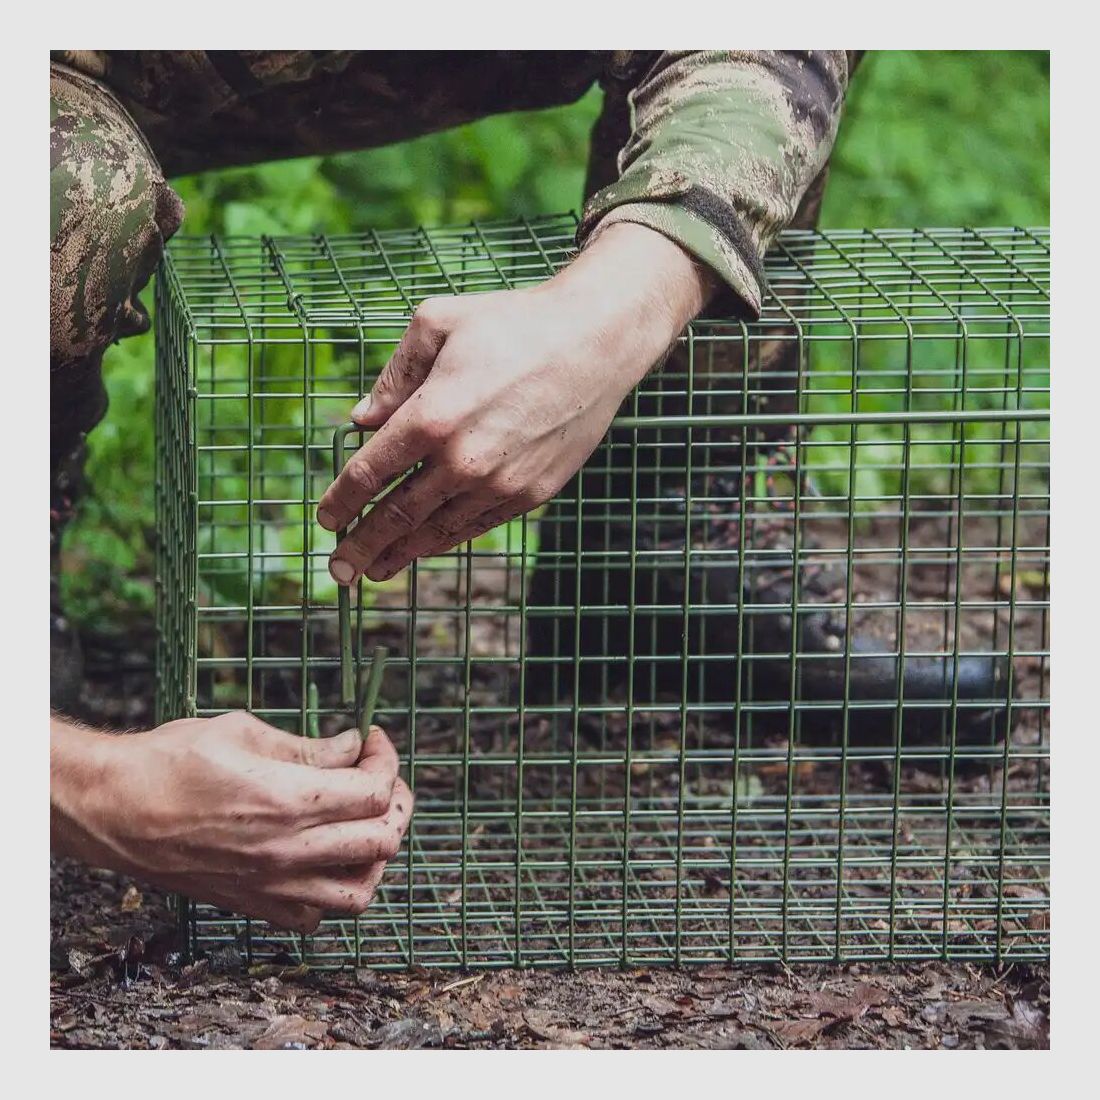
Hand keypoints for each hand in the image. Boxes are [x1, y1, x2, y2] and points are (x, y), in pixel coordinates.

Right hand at [51, 713, 413, 933]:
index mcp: (289, 800)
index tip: (372, 741)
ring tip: (364, 824)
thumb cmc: (172, 760)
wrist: (115, 809)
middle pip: (382, 840)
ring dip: (375, 855)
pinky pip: (316, 916)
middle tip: (380, 777)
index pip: (375, 790)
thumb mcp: (245, 732)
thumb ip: (308, 746)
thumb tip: (352, 747)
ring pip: (359, 892)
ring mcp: (272, 885)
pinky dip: (335, 890)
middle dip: (395, 802)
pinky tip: (325, 858)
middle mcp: (288, 850)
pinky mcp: (253, 905)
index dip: (386, 760)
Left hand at [318, 222, 713, 583]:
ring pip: (436, 531)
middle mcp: (462, 460)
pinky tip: (426, 546)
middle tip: (338, 570)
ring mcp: (499, 483)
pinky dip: (445, 540)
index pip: (370, 473)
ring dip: (400, 554)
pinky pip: (476, 526)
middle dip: (361, 546)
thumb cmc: (514, 323)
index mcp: (431, 417)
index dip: (342, 501)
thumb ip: (394, 376)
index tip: (325, 520)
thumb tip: (361, 420)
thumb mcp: (438, 323)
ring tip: (374, 570)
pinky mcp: (531, 493)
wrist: (596, 342)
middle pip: (397, 516)